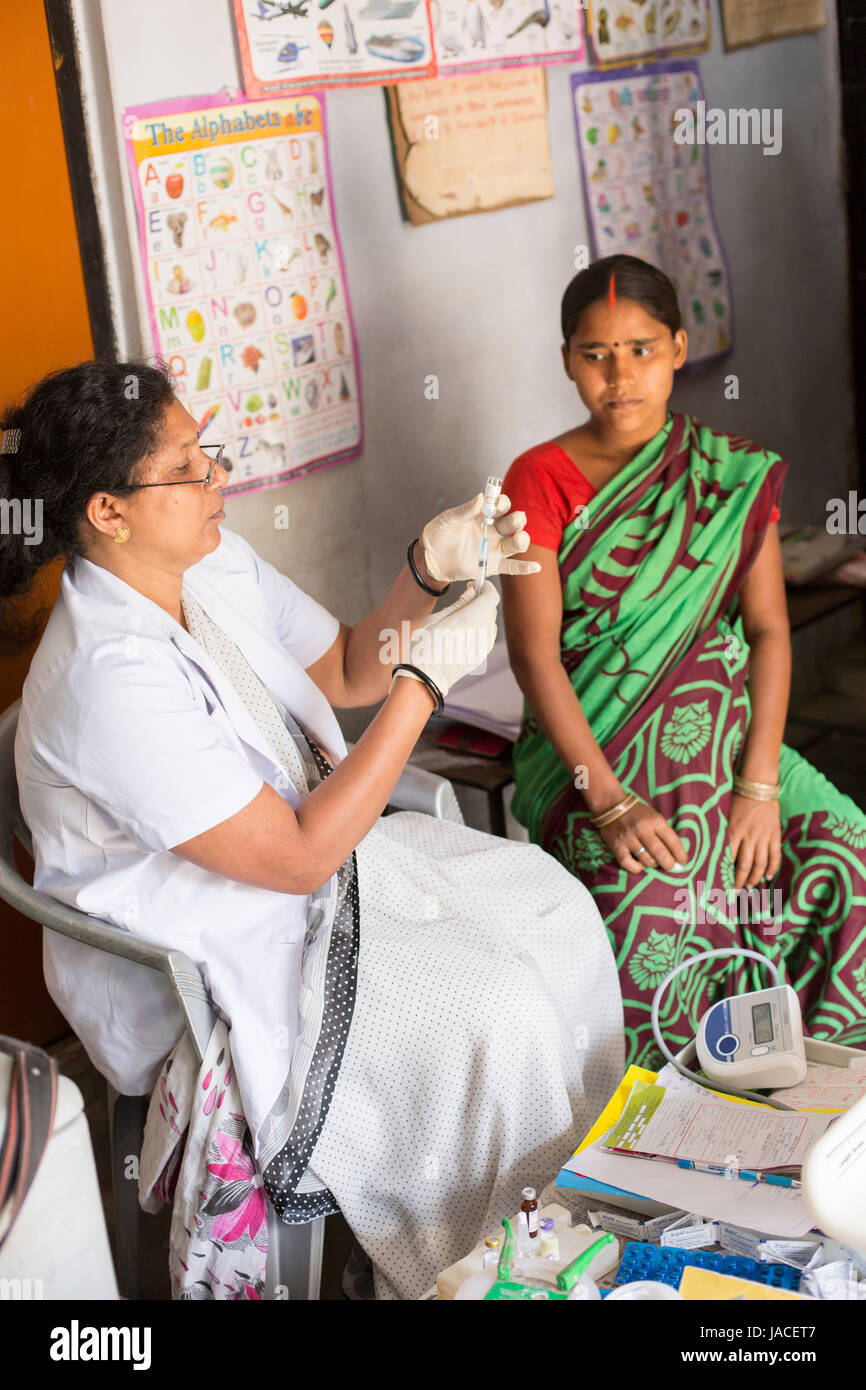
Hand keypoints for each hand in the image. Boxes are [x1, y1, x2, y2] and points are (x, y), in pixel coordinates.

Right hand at [392, 581, 498, 698]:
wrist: (425, 678)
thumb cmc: (426, 646)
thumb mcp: (438, 618)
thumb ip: (459, 604)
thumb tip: (472, 591)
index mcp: (473, 618)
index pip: (491, 595)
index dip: (485, 587)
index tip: (475, 584)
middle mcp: (483, 631)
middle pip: (490, 609)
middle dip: (481, 601)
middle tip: (465, 599)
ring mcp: (483, 646)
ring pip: (489, 624)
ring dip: (480, 616)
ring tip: (460, 618)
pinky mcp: (480, 657)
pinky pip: (486, 638)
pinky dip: (479, 630)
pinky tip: (462, 633)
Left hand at [419, 493, 541, 583]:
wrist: (431, 558)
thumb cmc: (439, 534)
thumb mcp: (448, 519)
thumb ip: (464, 510)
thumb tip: (481, 497)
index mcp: (484, 515)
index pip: (501, 506)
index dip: (502, 504)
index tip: (497, 505)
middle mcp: (494, 530)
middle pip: (513, 523)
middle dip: (517, 520)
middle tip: (515, 519)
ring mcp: (494, 548)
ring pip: (515, 544)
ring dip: (521, 540)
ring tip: (519, 539)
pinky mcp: (492, 565)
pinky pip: (511, 567)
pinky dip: (524, 568)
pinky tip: (535, 567)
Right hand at [596, 798, 688, 875]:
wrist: (612, 806)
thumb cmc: (638, 814)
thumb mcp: (655, 817)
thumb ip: (665, 834)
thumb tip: (677, 856)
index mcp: (655, 821)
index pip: (674, 842)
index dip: (681, 856)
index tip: (683, 862)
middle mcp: (642, 829)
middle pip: (661, 854)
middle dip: (669, 864)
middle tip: (671, 867)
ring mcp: (628, 838)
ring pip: (646, 860)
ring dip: (653, 864)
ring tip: (654, 862)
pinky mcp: (616, 846)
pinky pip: (628, 864)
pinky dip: (637, 868)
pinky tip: (640, 865)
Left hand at [729, 792, 780, 888]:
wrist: (757, 787)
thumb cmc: (737, 801)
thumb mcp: (726, 817)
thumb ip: (725, 835)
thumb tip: (718, 854)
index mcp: (733, 832)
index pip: (728, 859)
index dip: (725, 873)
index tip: (720, 883)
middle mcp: (749, 836)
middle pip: (744, 866)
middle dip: (739, 881)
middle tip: (735, 891)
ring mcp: (763, 836)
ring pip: (760, 864)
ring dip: (755, 877)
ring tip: (750, 886)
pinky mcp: (775, 834)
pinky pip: (775, 855)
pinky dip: (772, 868)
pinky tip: (768, 876)